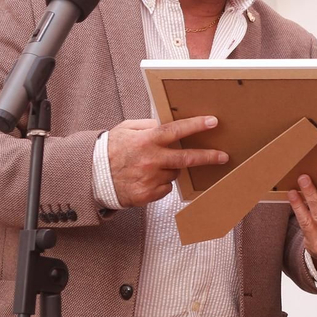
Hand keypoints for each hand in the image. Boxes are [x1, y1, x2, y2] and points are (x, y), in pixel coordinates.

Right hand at [107, 116, 227, 207]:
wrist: (93, 176)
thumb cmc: (111, 149)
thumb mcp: (127, 129)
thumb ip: (149, 125)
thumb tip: (167, 122)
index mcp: (146, 140)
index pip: (176, 131)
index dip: (196, 125)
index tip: (213, 122)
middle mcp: (150, 160)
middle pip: (186, 158)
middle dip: (208, 156)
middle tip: (223, 156)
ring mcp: (149, 179)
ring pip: (175, 174)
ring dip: (171, 169)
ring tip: (153, 166)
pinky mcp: (146, 195)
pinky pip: (166, 188)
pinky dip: (161, 183)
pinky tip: (147, 178)